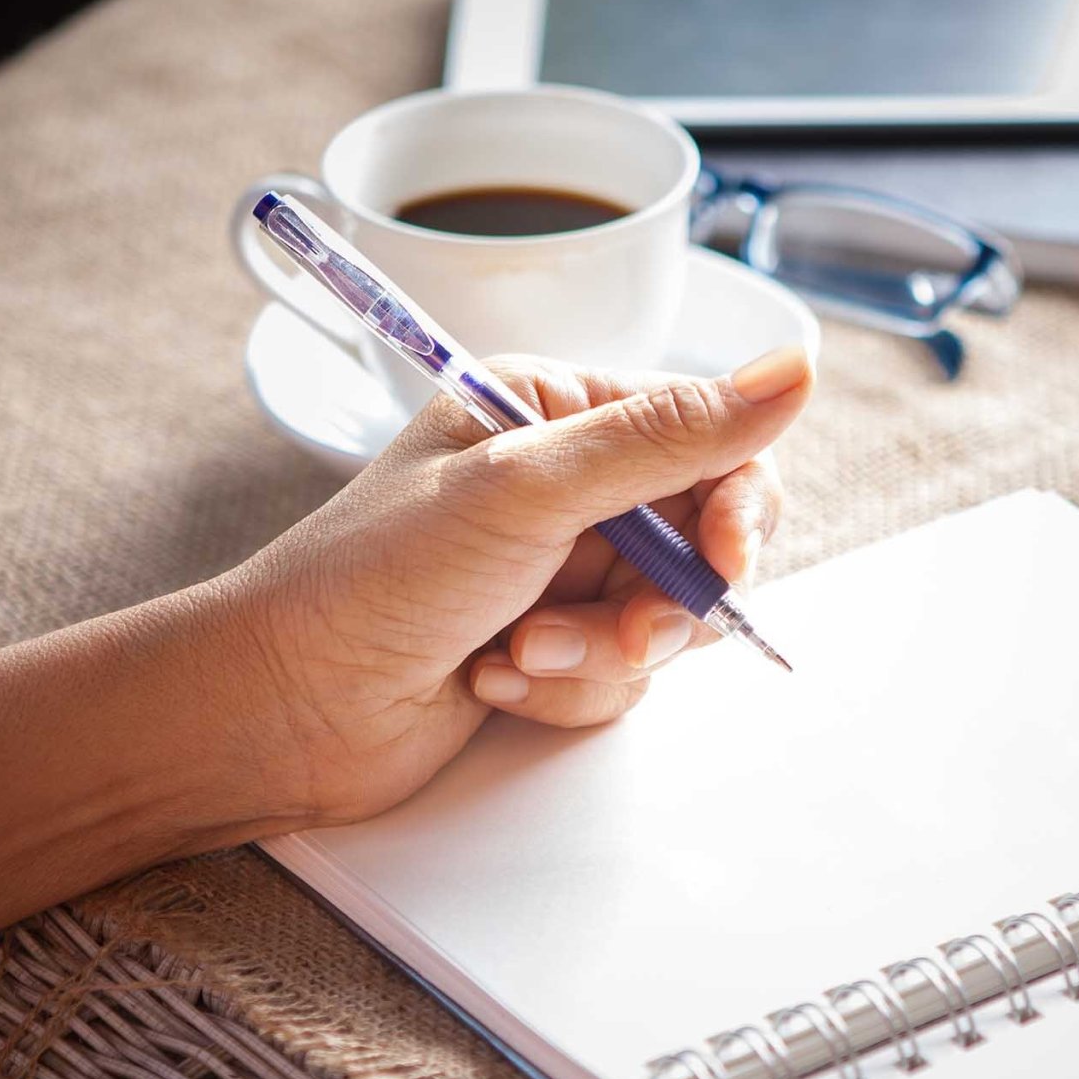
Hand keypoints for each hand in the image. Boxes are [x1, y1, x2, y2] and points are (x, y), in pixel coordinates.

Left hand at [220, 347, 812, 825]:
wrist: (283, 710)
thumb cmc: (372, 578)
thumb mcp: (529, 490)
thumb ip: (670, 436)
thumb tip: (796, 368)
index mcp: (553, 408)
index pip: (706, 437)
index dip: (734, 506)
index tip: (726, 562)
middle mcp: (562, 482)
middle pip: (700, 540)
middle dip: (659, 601)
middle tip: (621, 633)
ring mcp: (557, 570)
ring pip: (664, 619)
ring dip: (596, 652)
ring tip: (516, 656)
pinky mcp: (549, 648)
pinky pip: (620, 676)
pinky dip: (562, 689)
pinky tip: (489, 681)